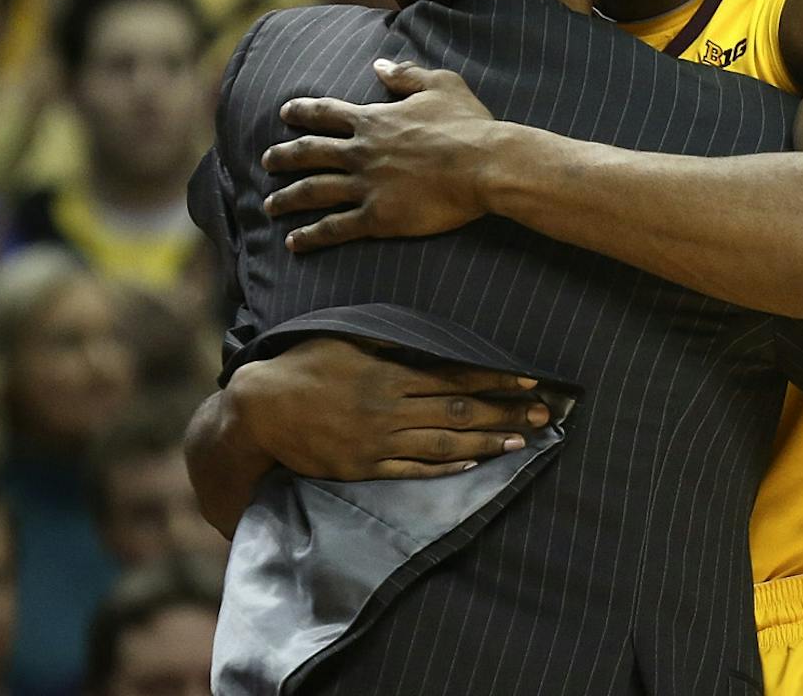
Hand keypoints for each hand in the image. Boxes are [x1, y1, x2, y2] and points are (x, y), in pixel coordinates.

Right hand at [229, 336, 548, 479]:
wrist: (259, 412)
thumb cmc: (302, 366)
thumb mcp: (346, 339)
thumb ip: (388, 339)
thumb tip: (424, 333)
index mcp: (390, 375)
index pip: (456, 379)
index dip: (496, 381)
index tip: (529, 381)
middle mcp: (390, 410)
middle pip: (459, 413)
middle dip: (505, 413)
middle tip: (543, 416)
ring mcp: (378, 443)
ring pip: (444, 444)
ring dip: (486, 443)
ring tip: (519, 442)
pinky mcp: (364, 468)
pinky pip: (413, 469)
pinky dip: (445, 467)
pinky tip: (472, 463)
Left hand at [261, 59, 500, 251]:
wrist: (485, 165)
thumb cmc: (469, 124)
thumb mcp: (442, 85)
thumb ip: (407, 74)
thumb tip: (380, 65)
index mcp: (375, 120)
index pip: (327, 113)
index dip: (303, 111)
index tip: (286, 112)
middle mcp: (361, 152)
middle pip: (309, 153)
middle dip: (283, 156)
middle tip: (266, 161)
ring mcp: (365, 185)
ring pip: (313, 191)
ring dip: (287, 198)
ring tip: (270, 205)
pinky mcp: (378, 217)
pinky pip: (334, 228)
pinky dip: (311, 235)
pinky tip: (293, 241)